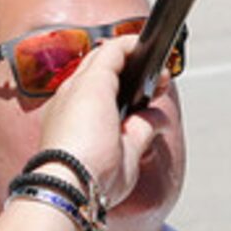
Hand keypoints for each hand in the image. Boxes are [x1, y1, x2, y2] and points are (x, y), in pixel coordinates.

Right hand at [32, 36, 160, 216]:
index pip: (95, 92)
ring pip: (104, 58)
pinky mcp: (92, 82)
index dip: (123, 88)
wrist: (69, 185)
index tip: (147, 96)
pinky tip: (147, 48)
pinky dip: (131, 45)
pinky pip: (113, 51)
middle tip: (160, 83)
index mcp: (71, 120)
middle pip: (99, 71)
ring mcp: (77, 88)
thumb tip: (158, 116)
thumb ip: (141, 131)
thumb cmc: (90, 181)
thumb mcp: (126, 156)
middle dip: (131, 71)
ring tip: (161, 71)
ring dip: (133, 57)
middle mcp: (69, 100)